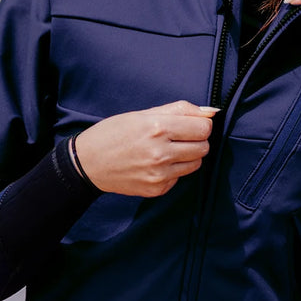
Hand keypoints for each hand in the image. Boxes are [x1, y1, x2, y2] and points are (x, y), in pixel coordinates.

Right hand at [73, 101, 217, 197]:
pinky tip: (156, 164)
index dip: (200, 124)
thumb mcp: (143, 114)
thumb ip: (180, 110)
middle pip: (203, 146)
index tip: (189, 124)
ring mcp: (159, 174)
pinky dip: (174, 170)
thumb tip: (212, 112)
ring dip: (188, 155)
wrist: (88, 163)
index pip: (203, 128)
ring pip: (196, 163)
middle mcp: (160, 153)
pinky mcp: (157, 189)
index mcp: (157, 128)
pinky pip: (180, 177)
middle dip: (196, 139)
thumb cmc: (114, 133)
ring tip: (167, 149)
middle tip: (177, 136)